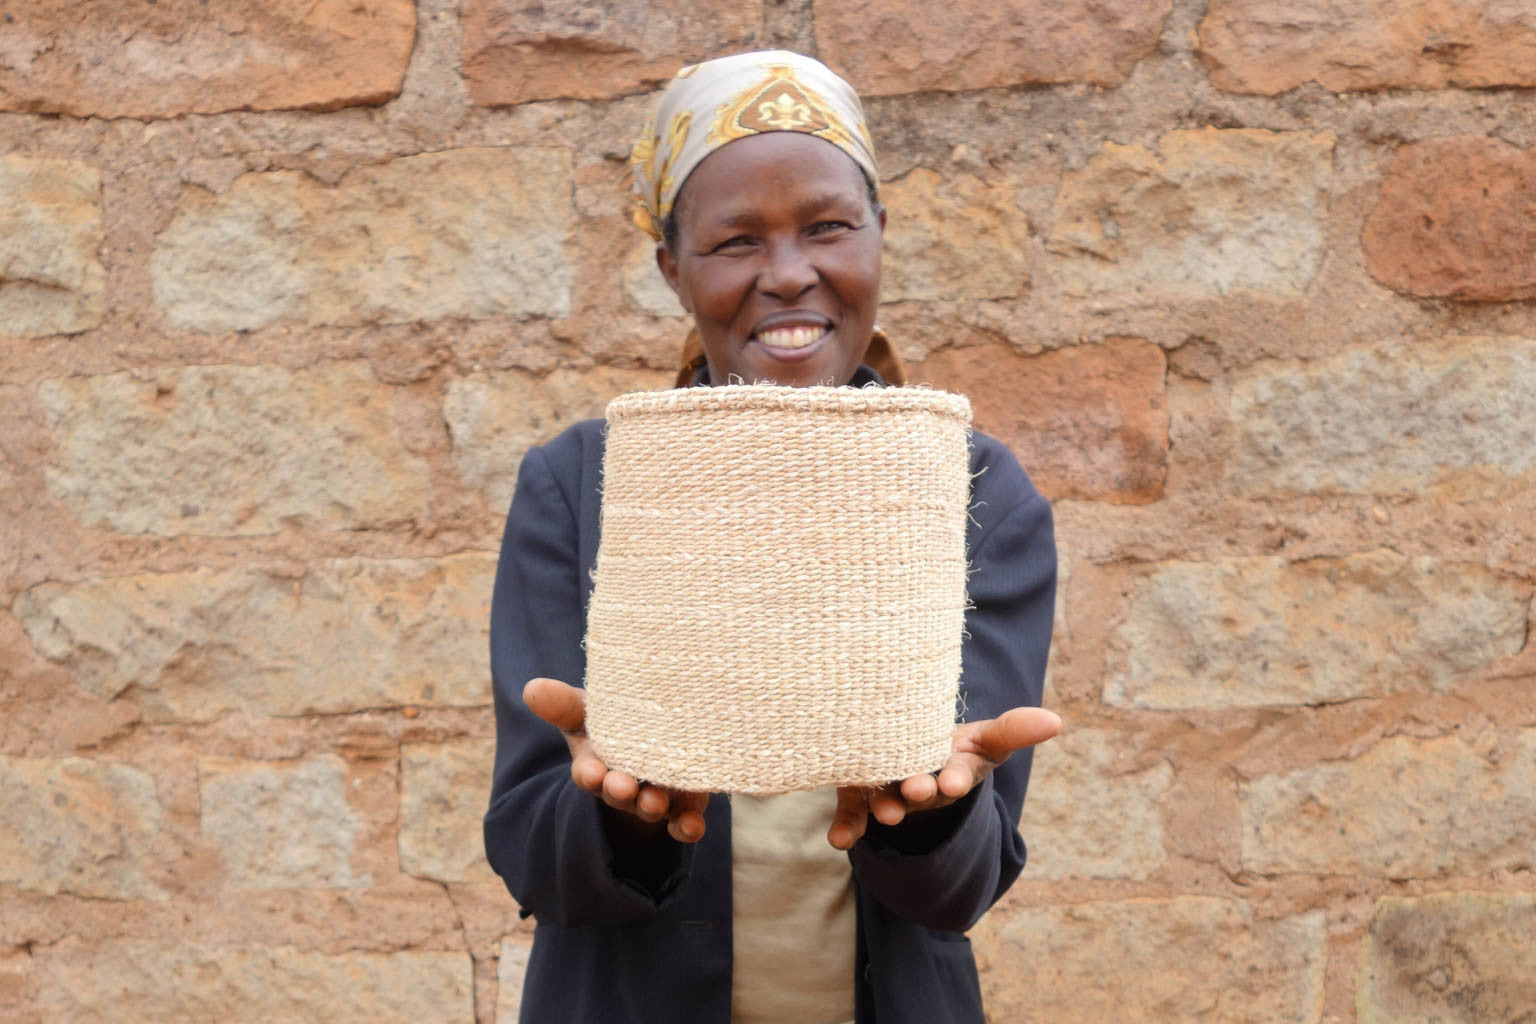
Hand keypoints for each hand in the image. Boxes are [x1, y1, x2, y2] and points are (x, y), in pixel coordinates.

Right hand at [523, 677, 709, 843]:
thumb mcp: (586, 711)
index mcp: (597, 764)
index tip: (590, 771)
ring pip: (650, 807)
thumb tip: (532, 688)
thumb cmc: (615, 724)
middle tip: (621, 786)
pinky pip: (684, 821)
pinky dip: (687, 826)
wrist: (657, 737)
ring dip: (651, 806)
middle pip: (618, 793)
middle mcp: (625, 785)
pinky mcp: (684, 804)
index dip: (588, 773)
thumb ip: (564, 704)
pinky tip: (692, 826)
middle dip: (618, 791)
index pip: (587, 772)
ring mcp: (654, 797)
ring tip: (653, 801)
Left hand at [827, 707, 1061, 849]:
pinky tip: (839, 840)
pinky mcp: (858, 796)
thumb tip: (1055, 721)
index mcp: (952, 770)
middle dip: (919, 792)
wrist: (910, 758)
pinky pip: (852, 814)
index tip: (953, 781)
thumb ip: (1013, 730)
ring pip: (887, 802)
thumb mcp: (985, 739)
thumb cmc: (950, 746)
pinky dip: (847, 827)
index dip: (955, 778)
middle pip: (920, 790)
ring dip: (885, 809)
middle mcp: (922, 786)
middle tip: (916, 789)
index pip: (958, 774)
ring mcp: (890, 793)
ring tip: (885, 812)